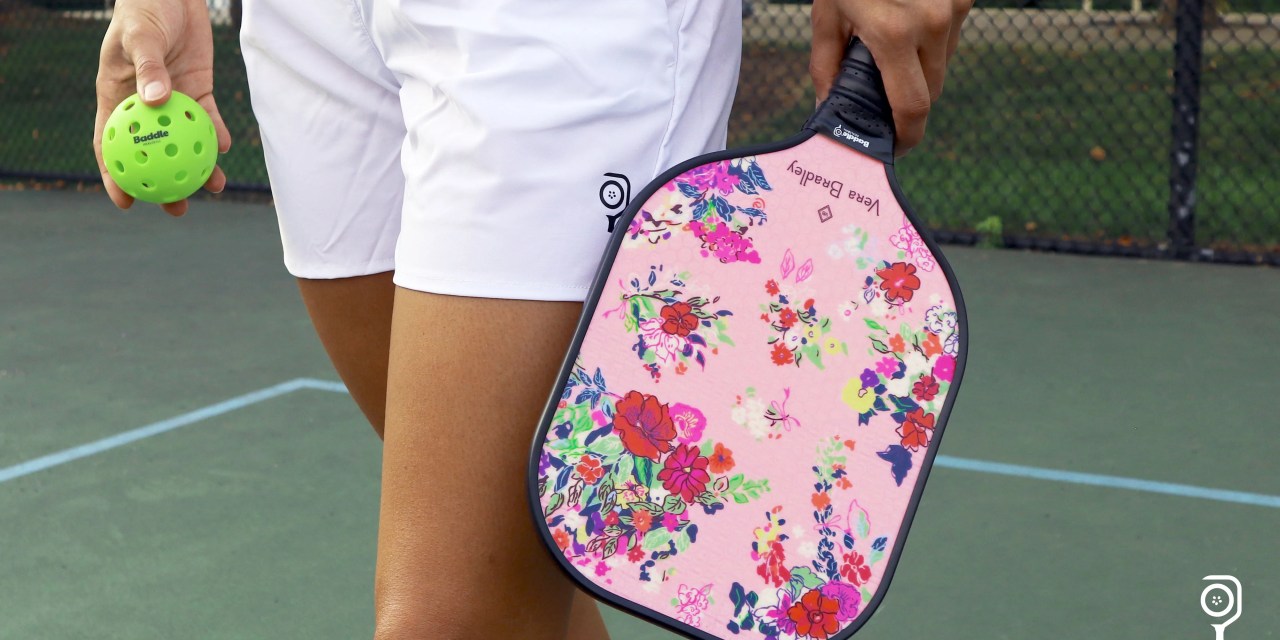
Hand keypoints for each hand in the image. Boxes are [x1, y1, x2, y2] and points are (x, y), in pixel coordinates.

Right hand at [93, 0, 231, 215]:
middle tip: (176, 208)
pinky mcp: (199, 91)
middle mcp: (145, 106)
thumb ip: (148, 69)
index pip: (112, 146)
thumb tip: (154, 102)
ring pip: (184, 143)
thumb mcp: (141, 38)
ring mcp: (174, 100)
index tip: (125, 202)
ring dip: (198, 168)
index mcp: (117, 98)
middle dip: (163, 185)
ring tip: (214, 187)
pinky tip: (226, 147)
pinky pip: (208, 119)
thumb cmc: (143, 11)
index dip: (116, 176)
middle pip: (153, 154)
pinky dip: (217, 134)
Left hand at [810, 0, 971, 156]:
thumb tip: (826, 108)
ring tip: (892, 50)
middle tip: (884, 96)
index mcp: (893, 33)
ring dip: (922, 69)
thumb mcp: (828, 14)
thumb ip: (827, 66)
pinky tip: (907, 25)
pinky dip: (931, 40)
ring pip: (943, 63)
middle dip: (910, 102)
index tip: (897, 147)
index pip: (912, 106)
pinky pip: (951, 35)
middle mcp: (931, 23)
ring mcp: (953, 7)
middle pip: (932, 90)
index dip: (907, 136)